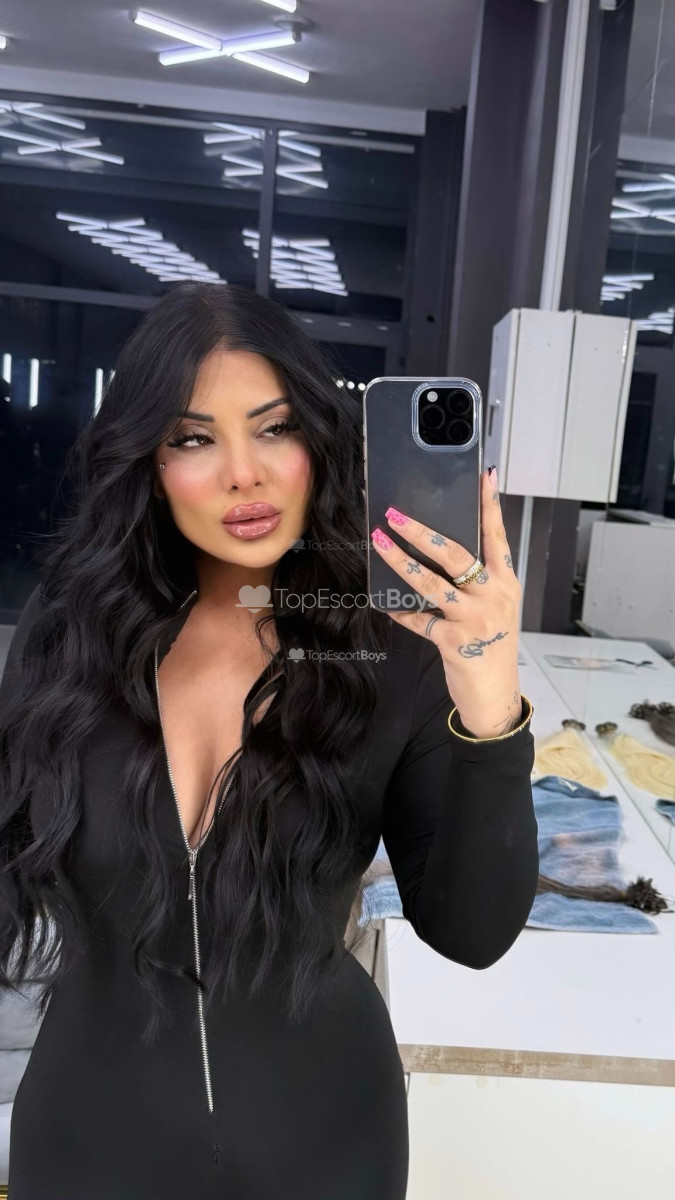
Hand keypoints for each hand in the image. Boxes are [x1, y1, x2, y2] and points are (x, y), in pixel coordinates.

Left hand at [370, 466, 521, 737]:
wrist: (496, 695)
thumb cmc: (492, 647)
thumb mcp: (495, 608)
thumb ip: (477, 581)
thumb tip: (440, 551)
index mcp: (505, 582)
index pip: (496, 537)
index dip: (490, 506)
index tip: (484, 477)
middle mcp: (493, 595)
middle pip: (454, 553)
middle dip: (420, 531)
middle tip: (395, 514)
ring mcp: (474, 618)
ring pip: (431, 582)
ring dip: (400, 561)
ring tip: (379, 543)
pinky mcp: (454, 641)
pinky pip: (419, 619)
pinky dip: (399, 610)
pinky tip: (384, 602)